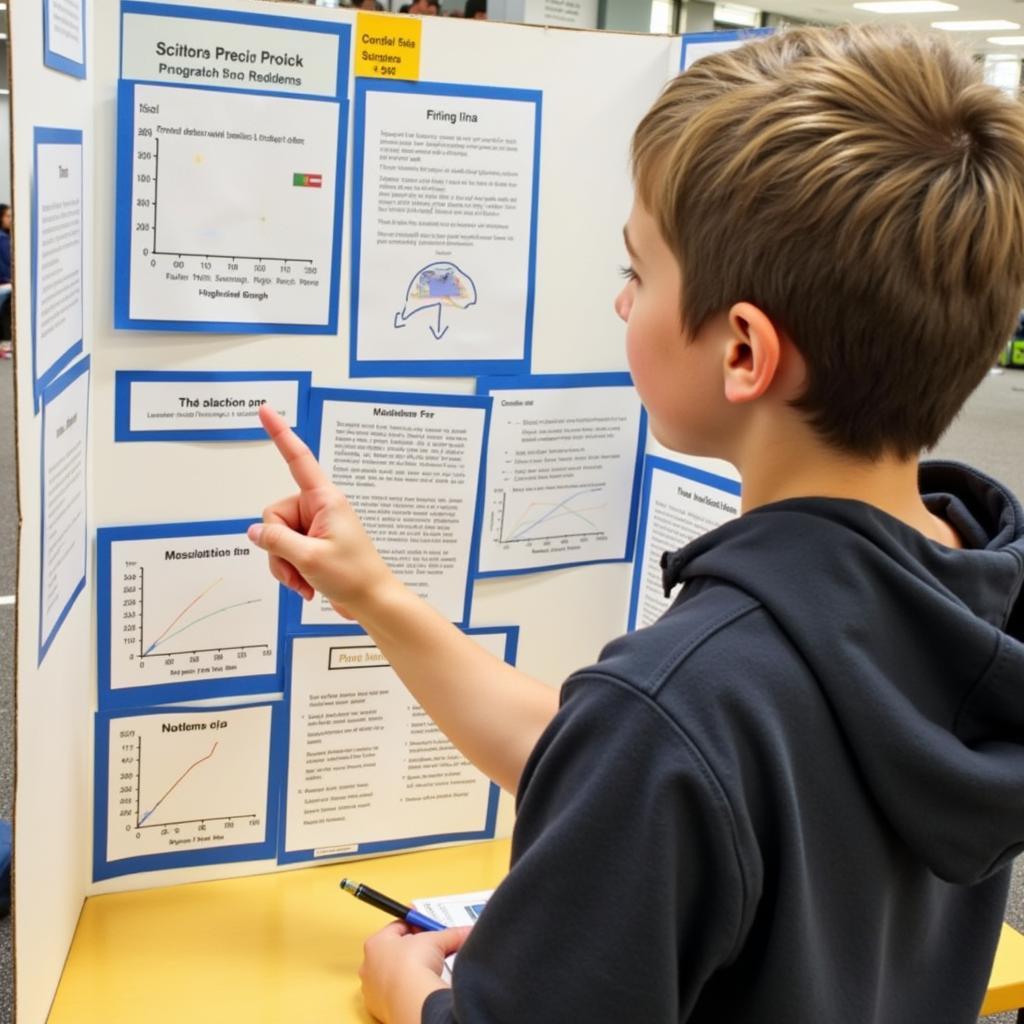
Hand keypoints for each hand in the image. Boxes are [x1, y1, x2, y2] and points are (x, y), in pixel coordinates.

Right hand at [247, 404, 396, 619]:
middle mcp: (319, 507)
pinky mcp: (312, 543)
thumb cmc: (353, 576)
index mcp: (325, 500)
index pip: (298, 460)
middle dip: (277, 547)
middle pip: (273, 516)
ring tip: (305, 581)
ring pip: (275, 537)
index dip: (280, 434)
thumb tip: (254, 532)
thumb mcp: (309, 558)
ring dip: (284, 564)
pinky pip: (284, 551)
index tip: (266, 410)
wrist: (373, 601)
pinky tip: (306, 586)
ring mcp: (315, 526)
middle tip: (299, 569)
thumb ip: (276, 541)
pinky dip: (290, 571)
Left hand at [360, 921, 471, 1022]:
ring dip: (411, 969)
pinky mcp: (381, 1008)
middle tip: (433, 947)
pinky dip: (408, 989)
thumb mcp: (436, 940)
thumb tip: (464, 932)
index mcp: (376, 943)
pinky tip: (421, 987)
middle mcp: (369, 966)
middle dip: (415, 947)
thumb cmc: (412, 964)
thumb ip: (450, 934)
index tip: (429, 926)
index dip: (416, 924)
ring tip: (431, 968)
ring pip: (395, 973)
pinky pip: (396, 993)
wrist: (409, 999)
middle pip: (395, 950)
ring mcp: (373, 989)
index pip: (397, 927)